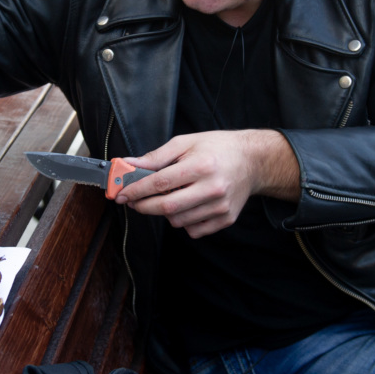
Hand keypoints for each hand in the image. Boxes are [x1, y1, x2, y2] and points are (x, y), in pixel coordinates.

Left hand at [113, 130, 298, 238]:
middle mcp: (213, 188)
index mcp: (201, 165)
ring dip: (164, 213)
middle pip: (167, 207)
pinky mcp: (226, 219)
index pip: (160, 183)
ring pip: (178, 221)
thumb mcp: (185, 143)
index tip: (121, 194)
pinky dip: (184, 221)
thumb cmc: (217, 148)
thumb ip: (156, 156)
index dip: (136, 190)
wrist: (253, 161)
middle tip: (133, 201)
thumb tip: (129, 165)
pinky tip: (186, 206)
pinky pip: (194, 230)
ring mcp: (221, 206)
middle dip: (143, 206)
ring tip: (165, 198)